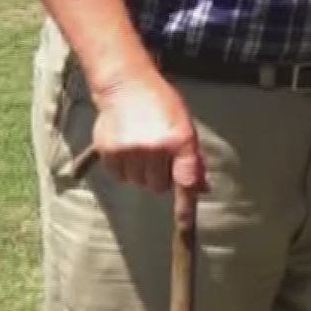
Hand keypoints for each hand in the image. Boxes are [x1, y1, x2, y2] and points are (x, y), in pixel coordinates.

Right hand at [88, 71, 205, 193]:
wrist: (127, 85)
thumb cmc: (162, 106)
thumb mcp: (185, 126)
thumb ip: (192, 159)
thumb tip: (201, 189)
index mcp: (180, 139)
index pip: (186, 178)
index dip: (185, 204)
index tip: (185, 225)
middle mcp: (156, 147)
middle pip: (160, 186)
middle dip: (161, 176)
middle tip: (159, 154)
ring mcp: (131, 150)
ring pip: (139, 183)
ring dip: (142, 172)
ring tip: (142, 146)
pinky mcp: (110, 151)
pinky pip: (120, 177)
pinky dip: (124, 169)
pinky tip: (127, 148)